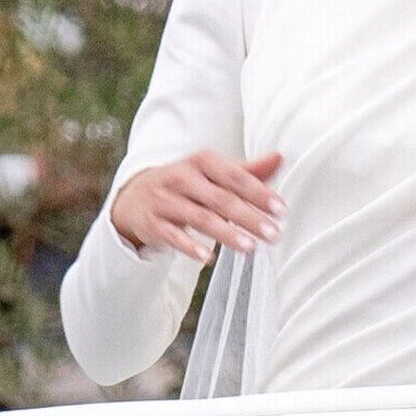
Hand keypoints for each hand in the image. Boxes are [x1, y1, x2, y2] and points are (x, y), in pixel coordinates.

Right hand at [111, 151, 283, 262]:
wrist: (135, 196)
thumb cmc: (186, 184)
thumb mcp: (213, 172)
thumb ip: (247, 170)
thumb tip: (279, 158)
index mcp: (202, 161)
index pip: (235, 176)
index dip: (259, 192)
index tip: (281, 209)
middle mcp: (182, 178)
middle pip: (220, 199)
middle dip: (249, 217)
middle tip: (273, 234)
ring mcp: (165, 200)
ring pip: (199, 218)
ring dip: (227, 234)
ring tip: (251, 248)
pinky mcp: (153, 223)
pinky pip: (172, 236)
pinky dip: (190, 247)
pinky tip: (209, 258)